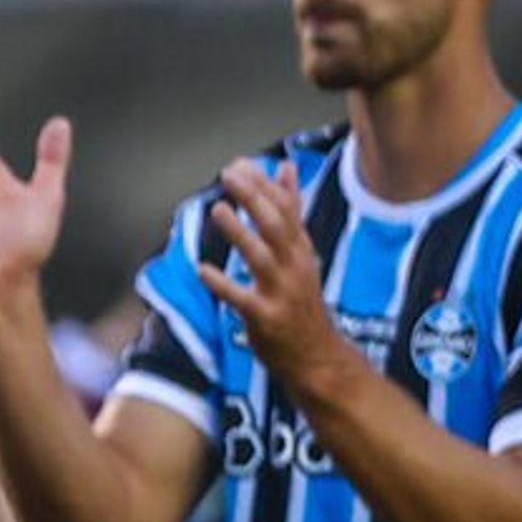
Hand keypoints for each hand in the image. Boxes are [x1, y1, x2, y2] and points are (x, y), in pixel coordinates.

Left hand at [198, 157, 353, 398]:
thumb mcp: (301, 254)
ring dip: (240, 233)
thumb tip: (286, 168)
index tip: (241, 165)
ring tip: (218, 209)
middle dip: (254, 198)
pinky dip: (223, 284)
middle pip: (276, 226)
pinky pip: (242, 299)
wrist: (319, 356)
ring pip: (262, 257)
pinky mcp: (266, 318)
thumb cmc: (301, 301)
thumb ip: (291, 212)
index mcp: (301, 250)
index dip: (264, 185)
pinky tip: (202, 271)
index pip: (286, 210)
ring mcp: (282, 293)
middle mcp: (296, 267)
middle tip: (229, 176)